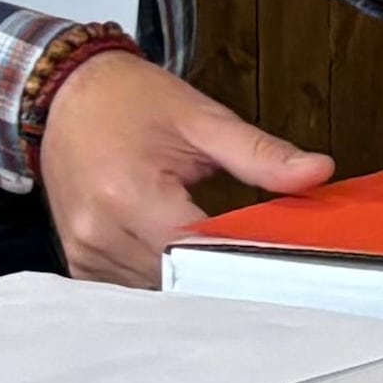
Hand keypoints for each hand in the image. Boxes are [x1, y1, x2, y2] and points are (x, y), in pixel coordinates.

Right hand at [38, 49, 331, 286]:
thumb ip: (260, 153)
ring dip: (188, 279)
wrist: (66, 92)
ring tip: (217, 255)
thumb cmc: (128, 100)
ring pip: (155, 291)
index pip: (199, 252)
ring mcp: (84, 249)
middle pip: (178, 279)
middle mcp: (100, 229)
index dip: (243, 260)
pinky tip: (179, 258)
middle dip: (219, 272)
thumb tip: (317, 171)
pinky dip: (158, 278)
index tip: (277, 259)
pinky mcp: (79, 259)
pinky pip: (128, 289)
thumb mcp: (202, 118)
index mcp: (129, 192)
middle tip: (256, 259)